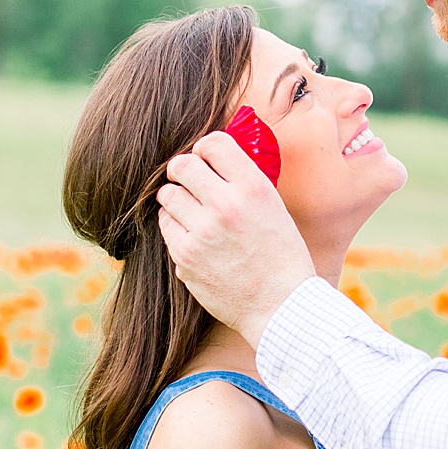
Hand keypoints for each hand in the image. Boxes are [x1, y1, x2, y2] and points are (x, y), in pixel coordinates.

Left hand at [156, 133, 315, 344]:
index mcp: (253, 188)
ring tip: (191, 210)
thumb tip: (213, 160)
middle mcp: (226, 205)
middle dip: (182, 170)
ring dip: (176, 198)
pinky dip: (174, 225)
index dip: (205, 148)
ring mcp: (202, 231)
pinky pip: (165, 224)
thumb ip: (244, 182)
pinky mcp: (185, 255)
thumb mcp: (274, 208)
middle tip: (186, 179)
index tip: (205, 159)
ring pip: (168, 195)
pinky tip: (192, 234)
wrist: (280, 305)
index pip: (213, 143)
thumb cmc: (281, 256)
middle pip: (182, 165)